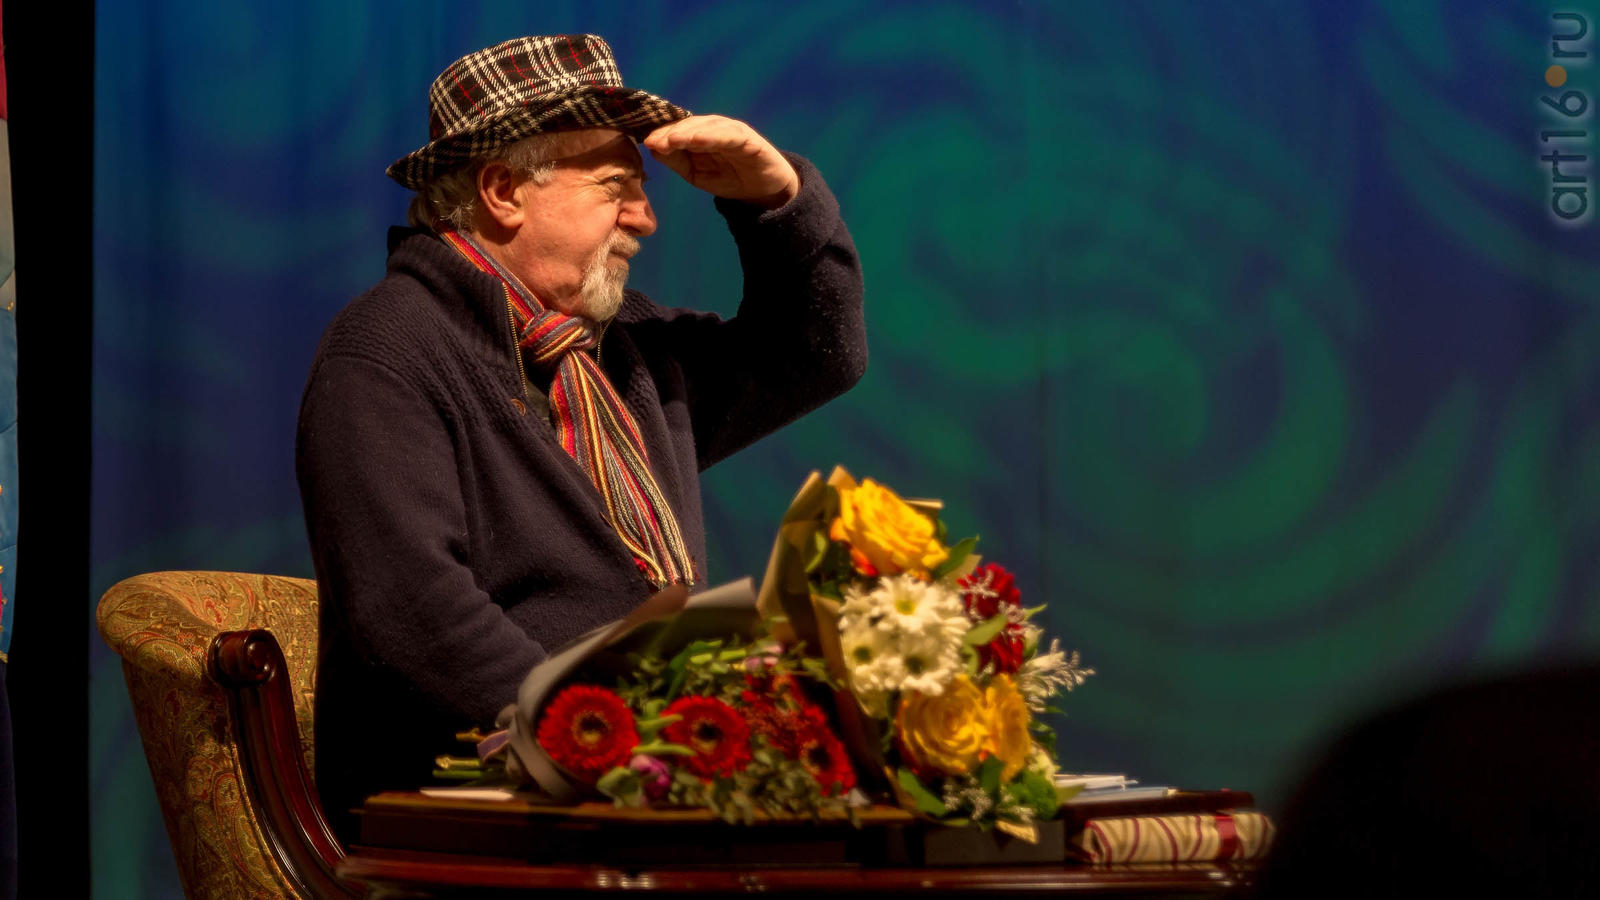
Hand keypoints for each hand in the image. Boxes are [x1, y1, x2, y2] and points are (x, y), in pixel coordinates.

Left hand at [642, 115, 799, 209]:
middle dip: (669, 132)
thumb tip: (654, 149)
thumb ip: (677, 161)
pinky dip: (712, 135)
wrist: (764, 191)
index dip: (661, 134)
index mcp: (699, 134)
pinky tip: (697, 139)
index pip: (677, 129)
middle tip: (652, 140)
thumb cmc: (729, 179)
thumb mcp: (696, 174)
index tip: (645, 141)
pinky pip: (728, 135)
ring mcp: (731, 131)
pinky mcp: (748, 139)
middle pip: (688, 125)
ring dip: (687, 132)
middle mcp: (713, 128)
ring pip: (706, 126)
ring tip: (671, 139)